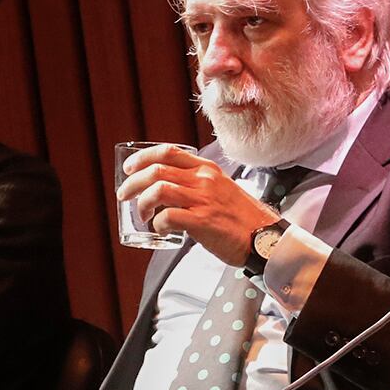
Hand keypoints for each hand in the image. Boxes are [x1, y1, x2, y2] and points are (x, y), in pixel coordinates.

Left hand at [115, 144, 277, 264]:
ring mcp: (203, 199)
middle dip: (133, 183)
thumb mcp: (221, 189)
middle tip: (125, 195)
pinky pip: (168, 216)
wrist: (265, 237)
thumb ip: (198, 186)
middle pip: (157, 170)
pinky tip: (160, 229)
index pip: (168, 152)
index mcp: (207, 169)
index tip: (130, 169)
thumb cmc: (242, 218)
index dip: (143, 158)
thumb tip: (168, 194)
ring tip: (143, 215)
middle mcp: (204, 179)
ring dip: (142, 203)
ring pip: (158, 190)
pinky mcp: (203, 221)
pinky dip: (158, 223)